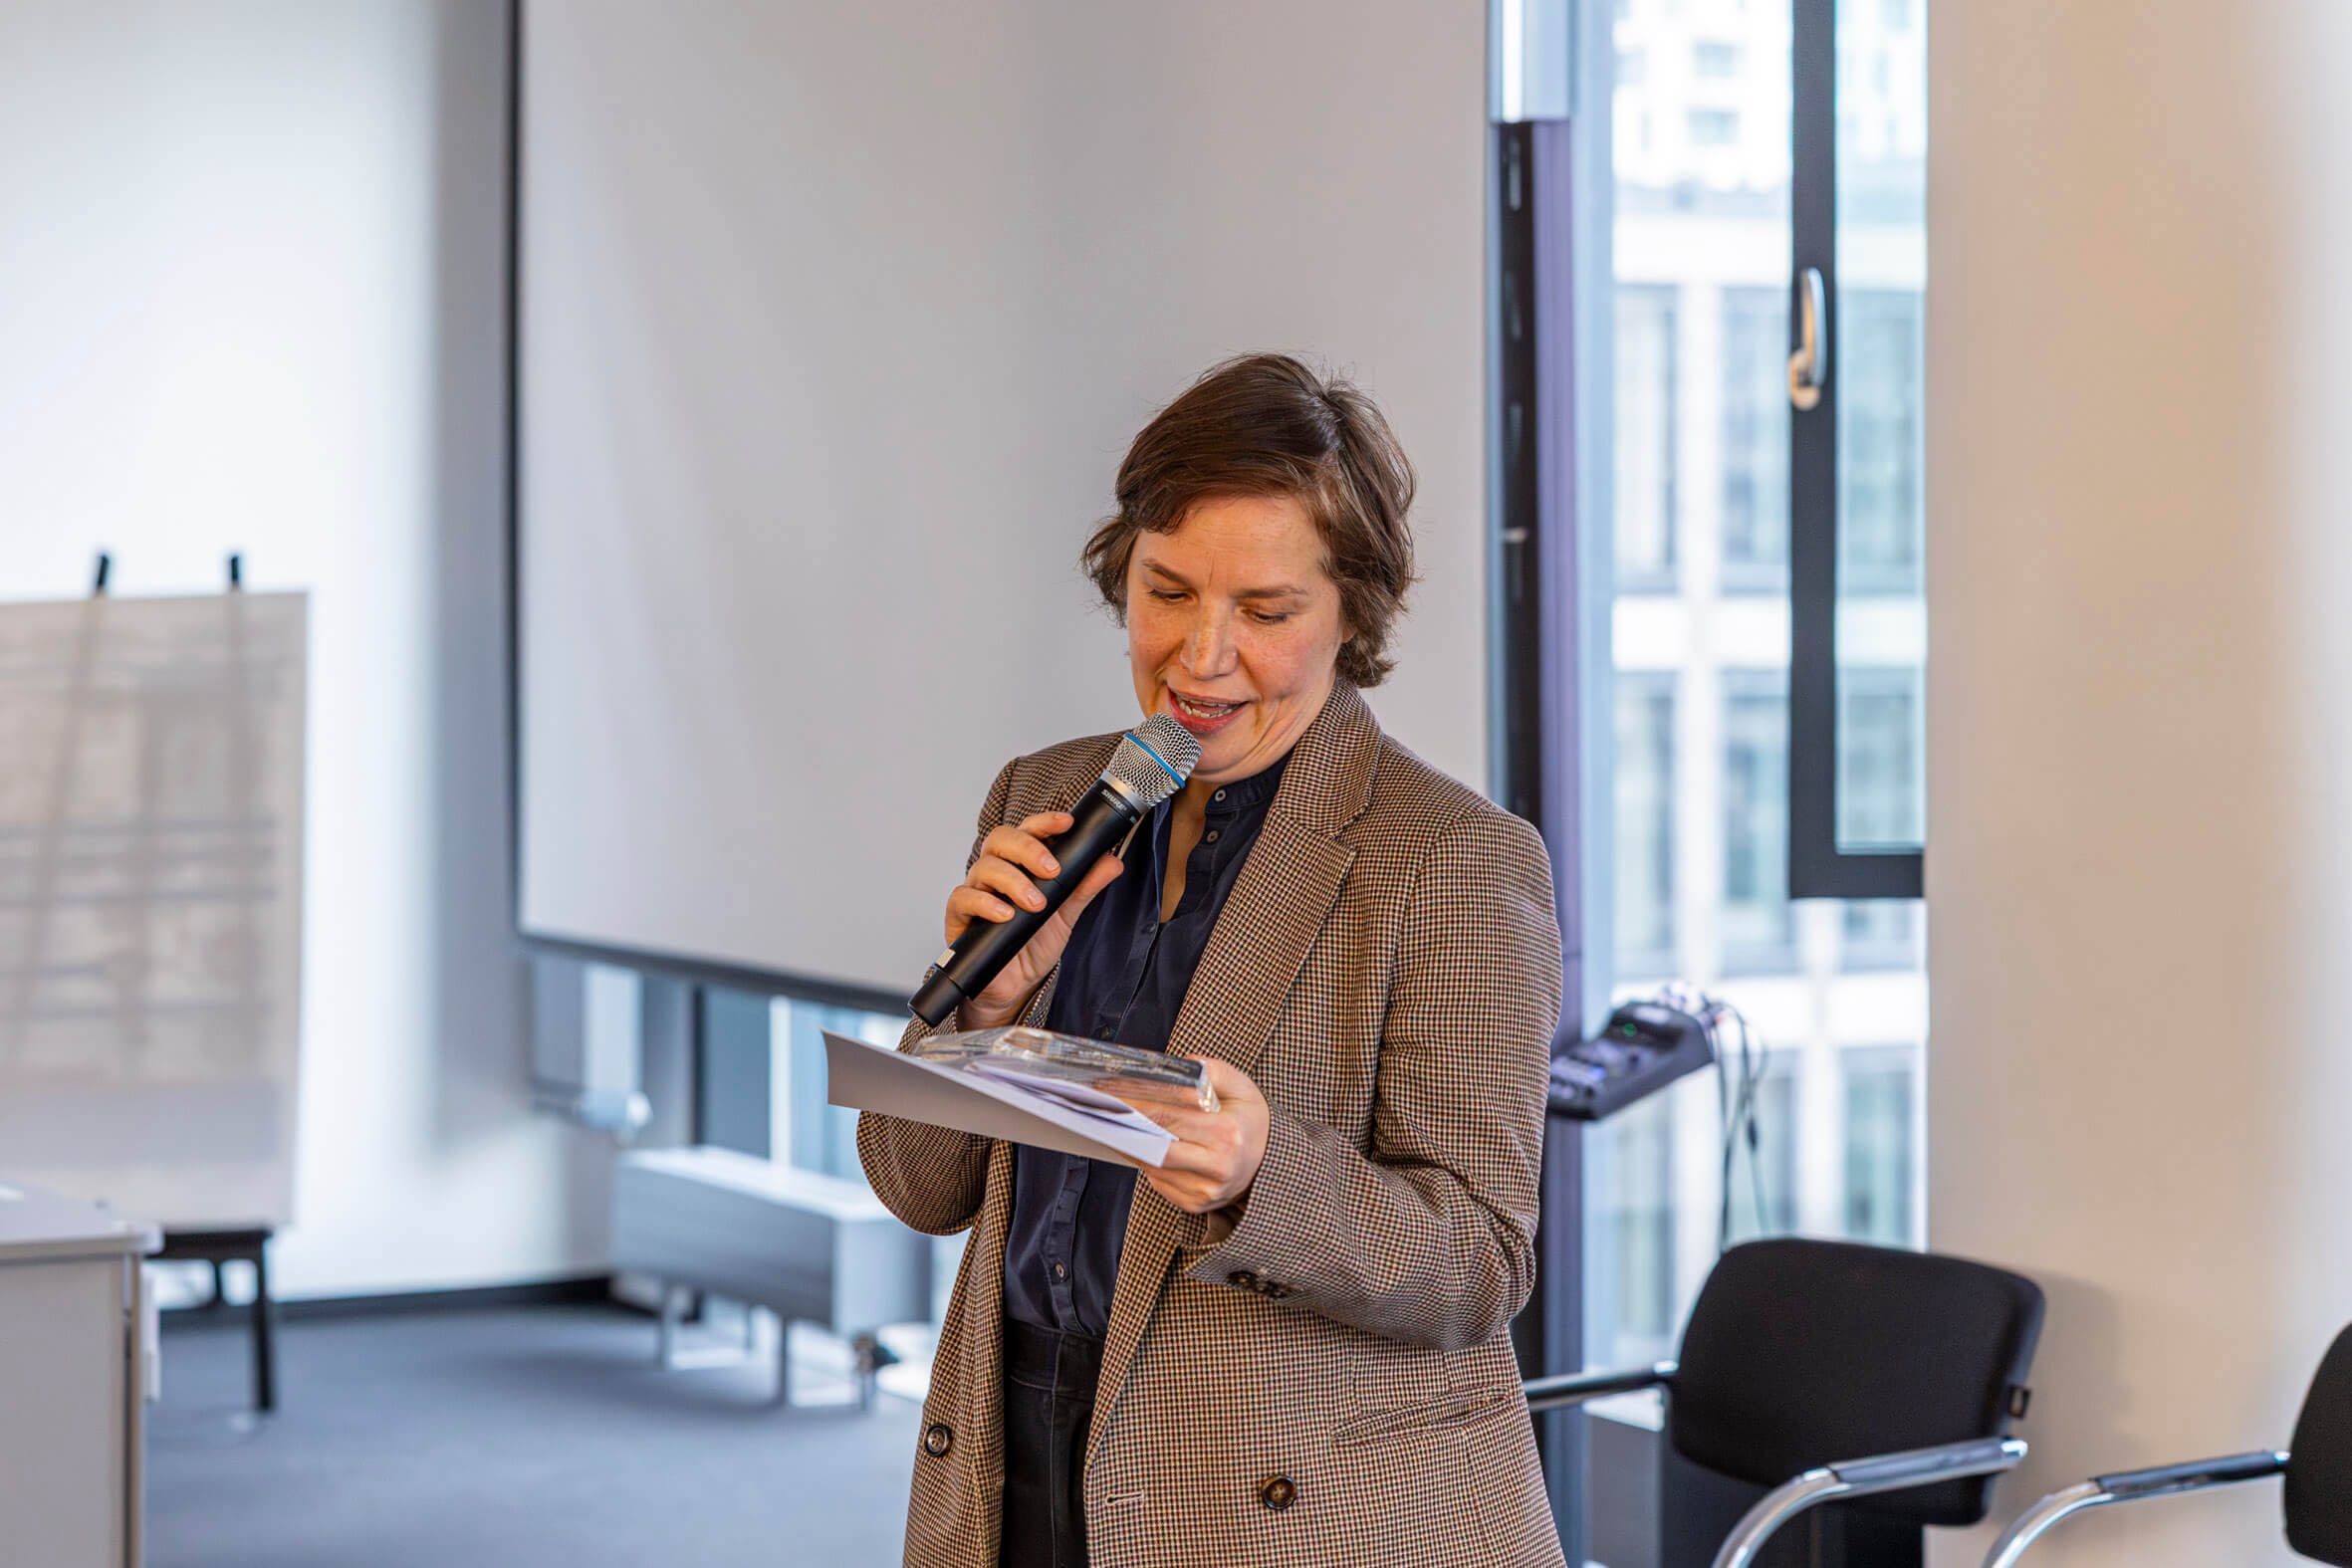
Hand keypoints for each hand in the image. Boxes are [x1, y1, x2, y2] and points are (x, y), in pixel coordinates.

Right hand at [943, 812, 1123, 1029]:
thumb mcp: (1066, 913)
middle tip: (1052, 870)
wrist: (1015, 984)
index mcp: (1019, 863)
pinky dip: (986, 903)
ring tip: (1036, 904)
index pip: (1027, 830)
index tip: (1066, 823)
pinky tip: (1006, 914)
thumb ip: (1085, 886)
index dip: (1044, 821)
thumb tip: (1112, 861)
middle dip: (1028, 849)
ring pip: (984, 867)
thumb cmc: (1033, 943)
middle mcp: (995, 871)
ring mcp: (976, 891)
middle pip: (1000, 839)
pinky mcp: (959, 916)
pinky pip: (964, 898)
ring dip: (1014, 881)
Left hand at [1121, 1059, 1270, 1214]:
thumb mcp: (1241, 1086)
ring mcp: (1205, 1191)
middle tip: (1100, 1108)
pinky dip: (1145, 1161)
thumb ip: (1211, 1070)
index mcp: (1227, 1134)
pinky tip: (1137, 1144)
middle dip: (1125, 1126)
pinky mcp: (1195, 1204)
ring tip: (1112, 1123)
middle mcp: (1217, 1167)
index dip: (1137, 1104)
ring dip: (1130, 1144)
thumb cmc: (1249, 1120)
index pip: (1170, 1117)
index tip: (1111, 1092)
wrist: (1270, 1161)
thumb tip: (1177, 1066)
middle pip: (1156, 1147)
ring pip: (1153, 1167)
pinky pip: (1158, 1182)